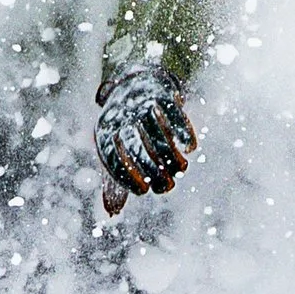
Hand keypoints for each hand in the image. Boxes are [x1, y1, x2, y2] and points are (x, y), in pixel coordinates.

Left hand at [93, 64, 198, 215]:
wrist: (134, 81)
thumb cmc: (123, 127)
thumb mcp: (113, 150)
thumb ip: (114, 180)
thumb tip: (111, 212)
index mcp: (103, 132)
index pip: (111, 157)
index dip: (127, 177)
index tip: (143, 192)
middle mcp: (120, 116)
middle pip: (135, 145)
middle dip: (152, 169)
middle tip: (167, 186)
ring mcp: (140, 103)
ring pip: (156, 132)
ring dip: (170, 154)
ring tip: (181, 170)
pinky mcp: (160, 93)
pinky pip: (173, 113)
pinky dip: (183, 131)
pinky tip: (190, 147)